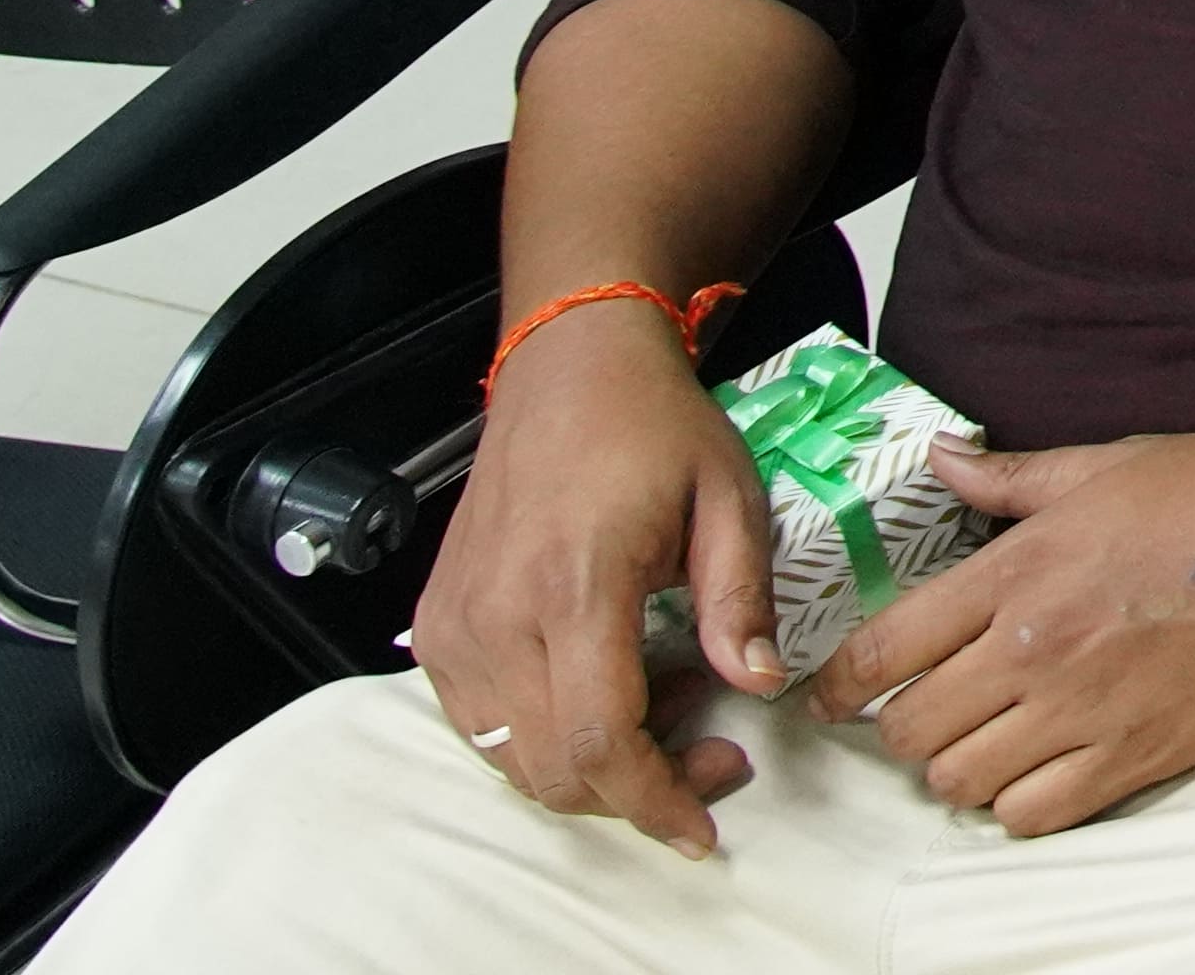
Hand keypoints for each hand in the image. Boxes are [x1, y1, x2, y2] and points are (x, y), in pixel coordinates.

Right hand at [402, 302, 779, 854]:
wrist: (567, 369)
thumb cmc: (653, 426)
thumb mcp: (729, 499)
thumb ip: (740, 601)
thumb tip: (756, 685)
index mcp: (576, 585)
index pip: (600, 739)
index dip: (654, 800)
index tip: (702, 825)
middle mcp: (498, 615)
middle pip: (552, 768)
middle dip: (637, 791)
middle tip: (712, 752)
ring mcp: (456, 624)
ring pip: (510, 757)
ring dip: (592, 765)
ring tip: (667, 702)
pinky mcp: (438, 624)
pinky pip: (482, 722)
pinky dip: (546, 734)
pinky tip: (608, 684)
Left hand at [807, 427, 1194, 836]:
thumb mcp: (1111, 463)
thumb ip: (1013, 477)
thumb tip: (941, 460)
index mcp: (1020, 569)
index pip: (884, 650)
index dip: (837, 686)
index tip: (830, 698)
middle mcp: (1037, 648)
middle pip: (910, 730)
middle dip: (903, 727)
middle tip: (929, 711)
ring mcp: (1087, 709)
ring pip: (961, 781)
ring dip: (959, 767)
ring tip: (987, 741)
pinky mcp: (1139, 755)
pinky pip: (1034, 814)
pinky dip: (1021, 803)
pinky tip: (1041, 769)